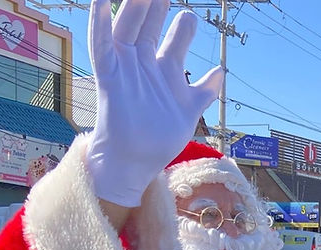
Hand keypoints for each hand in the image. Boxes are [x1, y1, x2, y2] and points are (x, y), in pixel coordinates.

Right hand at [85, 0, 223, 206]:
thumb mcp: (189, 110)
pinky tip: (101, 2)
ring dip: (133, 8)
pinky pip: (102, 48)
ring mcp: (125, 70)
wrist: (136, 162)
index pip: (172, 38)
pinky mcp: (109, 79)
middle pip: (149, 26)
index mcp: (163, 70)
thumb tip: (220, 70)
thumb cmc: (159, 137)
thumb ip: (204, 90)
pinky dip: (99, 25)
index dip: (182, 24)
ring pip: (128, 30)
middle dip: (156, 6)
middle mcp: (142, 65)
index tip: (191, 12)